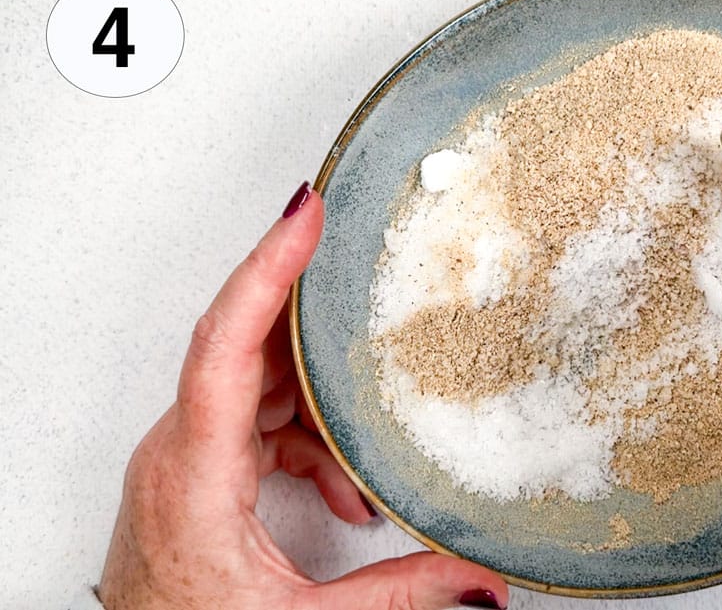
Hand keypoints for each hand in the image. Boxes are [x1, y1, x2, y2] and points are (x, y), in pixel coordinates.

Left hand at [98, 183, 508, 609]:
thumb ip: (396, 594)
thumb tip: (477, 578)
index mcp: (194, 472)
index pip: (226, 343)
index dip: (268, 268)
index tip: (306, 214)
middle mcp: (179, 451)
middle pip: (248, 347)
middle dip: (312, 313)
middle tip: (361, 263)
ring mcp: (183, 458)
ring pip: (256, 385)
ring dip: (319, 398)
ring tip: (368, 423)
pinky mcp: (195, 471)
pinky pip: (255, 423)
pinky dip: (306, 439)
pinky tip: (342, 485)